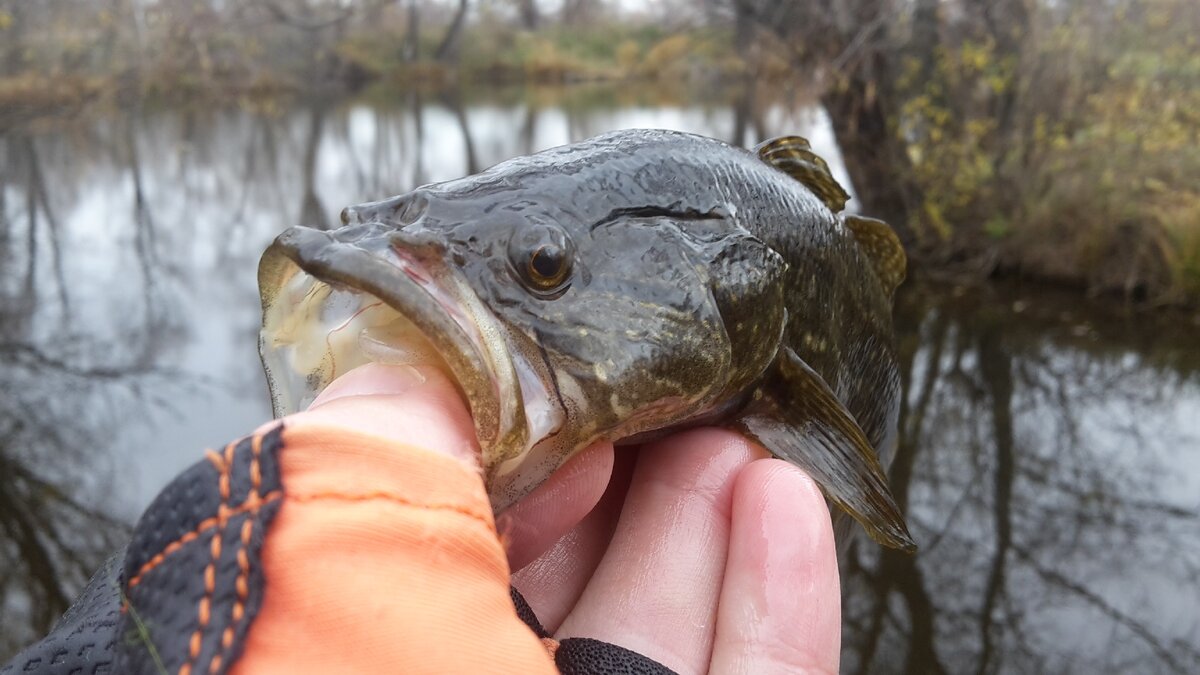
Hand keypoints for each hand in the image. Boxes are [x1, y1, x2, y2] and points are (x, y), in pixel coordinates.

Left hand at [294, 363, 840, 674]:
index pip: (431, 547)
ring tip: (742, 428)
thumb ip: (356, 465)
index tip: (553, 393)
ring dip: (708, 520)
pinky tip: (791, 507)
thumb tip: (406, 375)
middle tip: (672, 389)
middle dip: (626, 472)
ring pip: (658, 631)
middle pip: (560, 583)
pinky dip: (778, 606)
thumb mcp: (329, 575)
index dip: (496, 464)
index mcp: (371, 642)